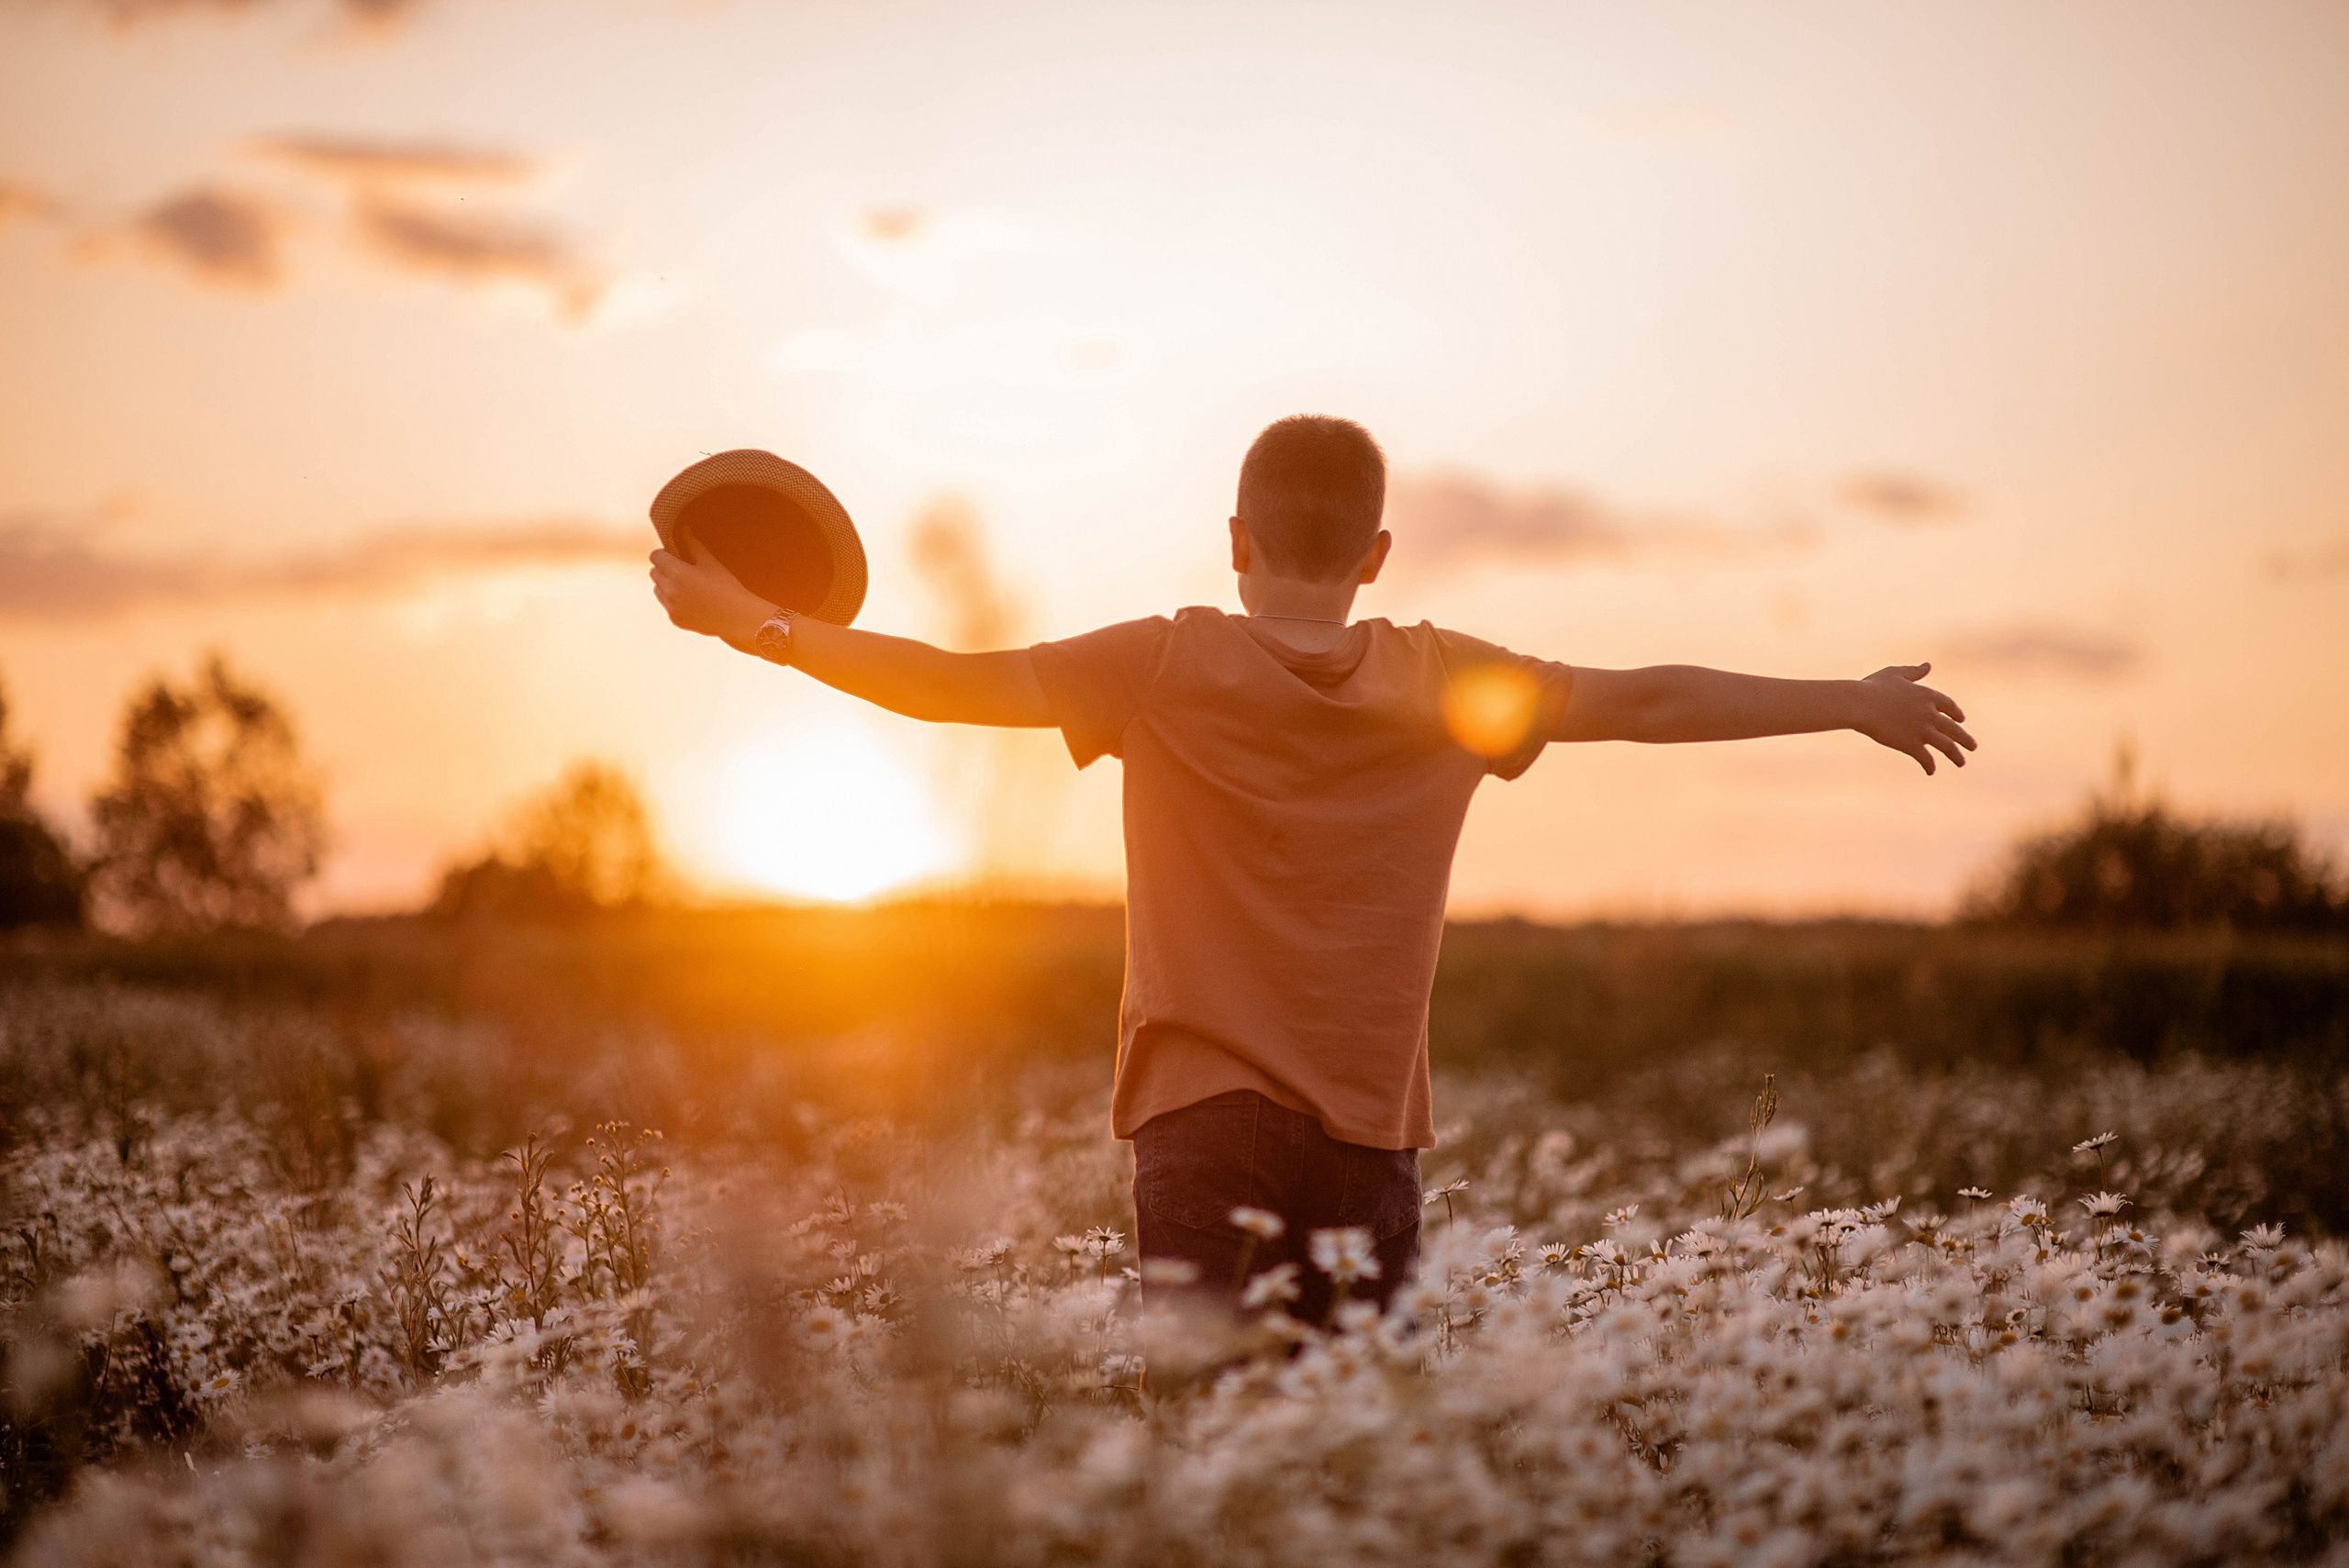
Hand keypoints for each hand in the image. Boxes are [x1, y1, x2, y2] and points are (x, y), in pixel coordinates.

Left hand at [649, 530, 774, 647]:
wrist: (738, 617)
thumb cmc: (727, 587)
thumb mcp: (710, 563)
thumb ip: (693, 545)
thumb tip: (684, 529)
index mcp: (677, 573)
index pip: (655, 556)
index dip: (664, 553)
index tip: (675, 555)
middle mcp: (670, 591)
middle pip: (654, 573)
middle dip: (664, 568)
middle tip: (684, 569)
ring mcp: (671, 607)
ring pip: (658, 589)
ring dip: (667, 584)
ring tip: (687, 585)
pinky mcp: (675, 619)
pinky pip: (667, 604)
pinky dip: (674, 600)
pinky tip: (693, 600)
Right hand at [1853, 663, 1975, 774]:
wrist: (1860, 704)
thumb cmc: (1873, 687)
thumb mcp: (1895, 673)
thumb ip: (1914, 671)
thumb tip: (1928, 665)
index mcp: (1928, 695)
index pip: (1950, 706)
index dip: (1957, 714)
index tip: (1961, 721)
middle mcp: (1930, 713)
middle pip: (1954, 729)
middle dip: (1965, 739)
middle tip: (1973, 747)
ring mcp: (1922, 730)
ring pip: (1947, 746)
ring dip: (1956, 756)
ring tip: (1962, 762)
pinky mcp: (1911, 745)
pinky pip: (1926, 759)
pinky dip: (1930, 766)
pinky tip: (1930, 771)